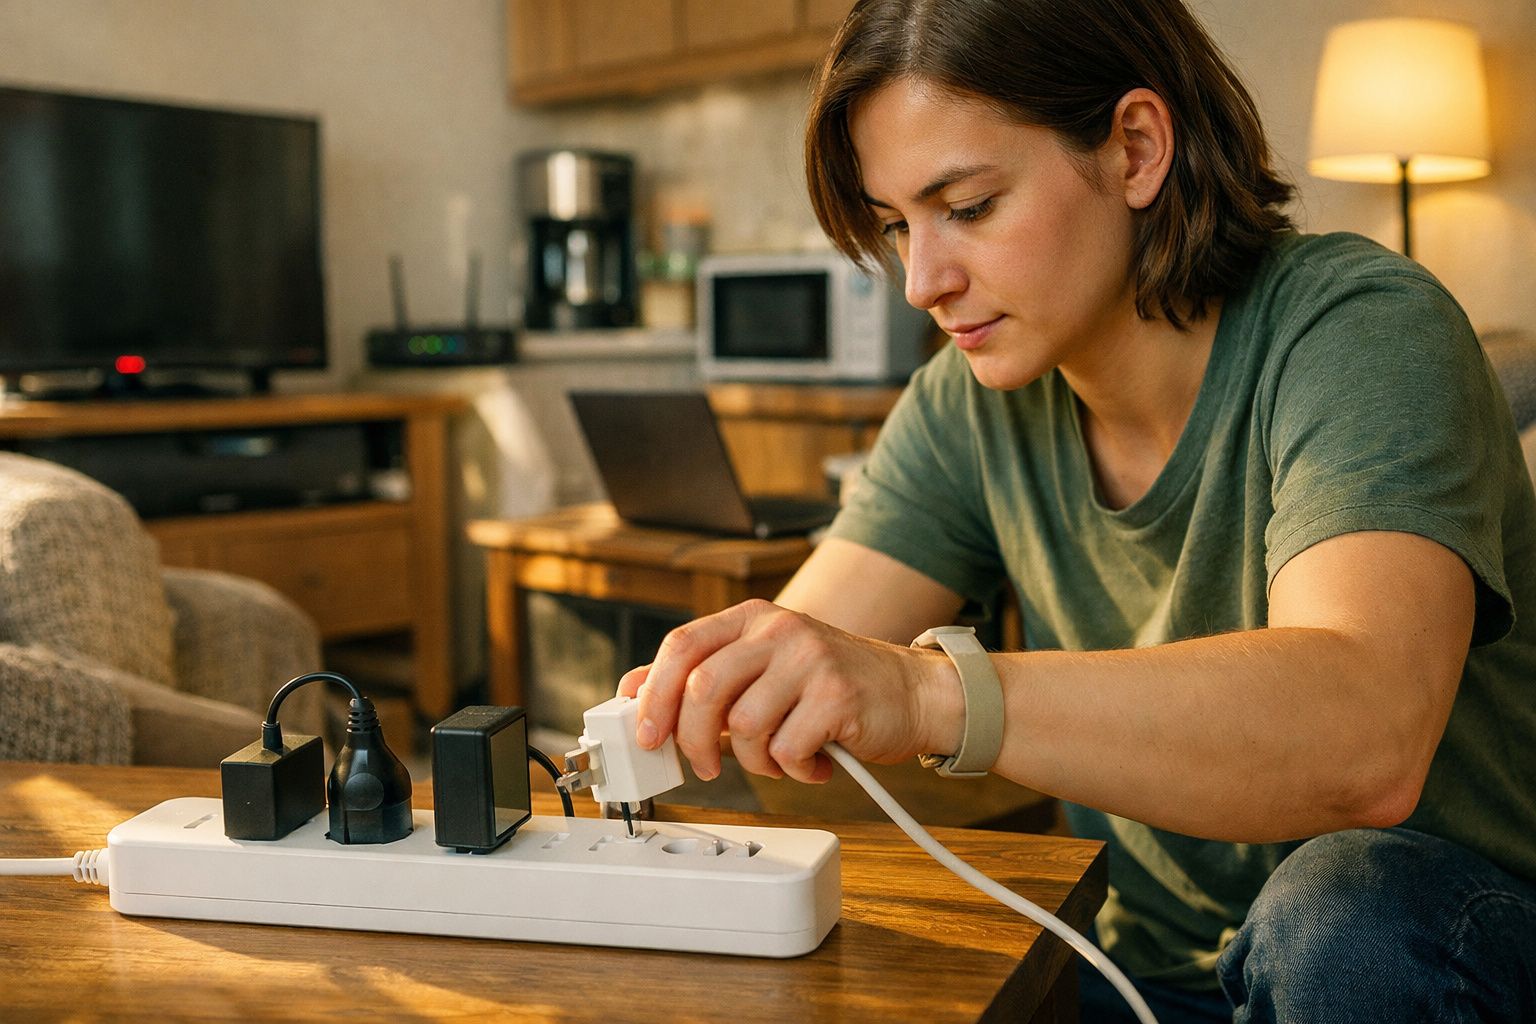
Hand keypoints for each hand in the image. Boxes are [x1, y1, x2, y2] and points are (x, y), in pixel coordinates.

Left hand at [617, 599, 960, 783]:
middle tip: (704, 765)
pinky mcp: (838, 696)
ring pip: (745, 726)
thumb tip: (632, 692)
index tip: (644, 735)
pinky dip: (792, 769)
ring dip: (754, 760)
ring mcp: (810, 660)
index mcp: (752, 618)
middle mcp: (779, 629)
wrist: (912, 692)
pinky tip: (811, 762)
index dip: (652, 693)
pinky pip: (787, 749)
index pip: (682, 646)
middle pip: (703, 687)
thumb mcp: (762, 668)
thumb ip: (702, 677)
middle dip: (692, 740)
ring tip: (779, 758)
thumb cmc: (831, 686)